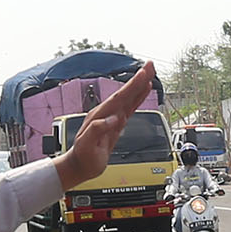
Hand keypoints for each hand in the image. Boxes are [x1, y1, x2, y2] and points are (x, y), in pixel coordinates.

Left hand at [58, 63, 159, 187]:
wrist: (80, 165)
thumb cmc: (83, 157)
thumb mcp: (87, 145)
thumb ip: (97, 130)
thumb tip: (113, 119)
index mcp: (100, 116)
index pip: (119, 97)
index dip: (132, 86)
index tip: (143, 74)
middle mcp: (106, 113)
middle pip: (125, 93)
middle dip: (138, 79)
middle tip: (150, 66)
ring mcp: (112, 117)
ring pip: (129, 98)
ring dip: (139, 85)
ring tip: (149, 73)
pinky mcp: (117, 123)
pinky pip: (130, 107)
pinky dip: (138, 97)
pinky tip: (143, 91)